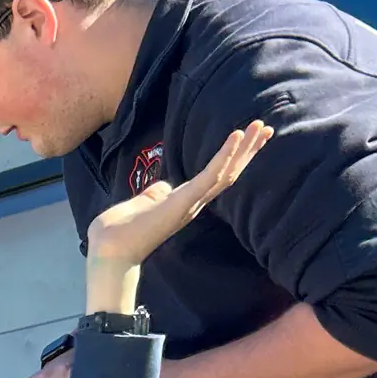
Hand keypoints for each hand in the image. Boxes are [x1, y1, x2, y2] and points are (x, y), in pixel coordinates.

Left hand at [85, 119, 270, 269]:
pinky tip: (238, 135)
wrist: (109, 251)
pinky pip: (210, 174)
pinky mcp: (185, 201)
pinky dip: (225, 154)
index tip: (247, 138)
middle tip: (268, 129)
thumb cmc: (118, 232)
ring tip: (262, 126)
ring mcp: (190, 203)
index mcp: (183, 202)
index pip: (215, 176)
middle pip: (229, 173)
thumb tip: (162, 187)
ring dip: (245, 149)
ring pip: (226, 172)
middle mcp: (193, 204)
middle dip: (249, 151)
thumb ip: (154, 195)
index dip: (233, 158)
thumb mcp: (139, 205)